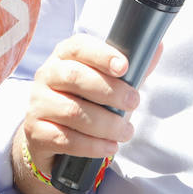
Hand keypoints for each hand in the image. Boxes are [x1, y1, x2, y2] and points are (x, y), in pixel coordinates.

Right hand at [15, 34, 152, 193]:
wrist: (53, 137)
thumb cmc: (86, 100)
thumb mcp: (108, 82)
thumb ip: (131, 68)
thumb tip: (156, 47)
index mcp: (64, 55)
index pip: (79, 46)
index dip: (102, 55)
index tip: (125, 67)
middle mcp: (47, 75)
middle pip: (75, 77)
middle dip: (110, 91)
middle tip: (134, 103)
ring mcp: (37, 104)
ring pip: (72, 111)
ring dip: (106, 124)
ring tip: (126, 131)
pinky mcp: (35, 132)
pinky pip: (65, 139)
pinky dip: (92, 145)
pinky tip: (109, 147)